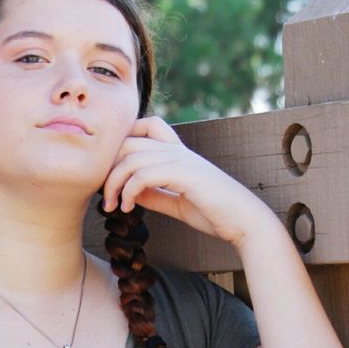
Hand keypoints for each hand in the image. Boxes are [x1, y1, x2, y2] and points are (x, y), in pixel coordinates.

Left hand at [100, 115, 273, 248]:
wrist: (243, 222)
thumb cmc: (214, 213)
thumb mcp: (175, 202)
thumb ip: (153, 194)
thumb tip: (127, 192)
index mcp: (177, 152)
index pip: (144, 125)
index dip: (121, 143)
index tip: (113, 174)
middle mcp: (177, 150)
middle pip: (127, 141)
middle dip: (108, 168)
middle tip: (105, 197)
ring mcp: (181, 159)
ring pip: (131, 157)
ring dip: (114, 184)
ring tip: (112, 206)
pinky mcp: (184, 173)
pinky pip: (143, 174)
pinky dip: (128, 191)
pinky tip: (128, 208)